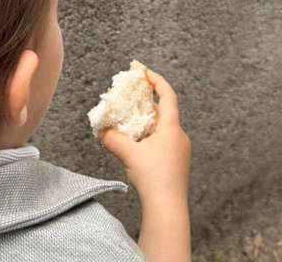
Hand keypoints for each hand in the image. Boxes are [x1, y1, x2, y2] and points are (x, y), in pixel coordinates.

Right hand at [101, 68, 190, 205]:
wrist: (167, 208)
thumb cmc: (153, 178)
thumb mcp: (128, 154)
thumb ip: (112, 138)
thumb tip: (101, 130)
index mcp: (171, 128)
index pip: (168, 95)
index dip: (156, 80)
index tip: (144, 71)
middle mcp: (179, 136)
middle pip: (163, 111)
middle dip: (146, 102)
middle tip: (130, 96)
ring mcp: (180, 151)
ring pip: (162, 128)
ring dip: (146, 121)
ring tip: (129, 120)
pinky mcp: (176, 164)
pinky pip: (162, 142)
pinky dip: (149, 136)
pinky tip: (137, 144)